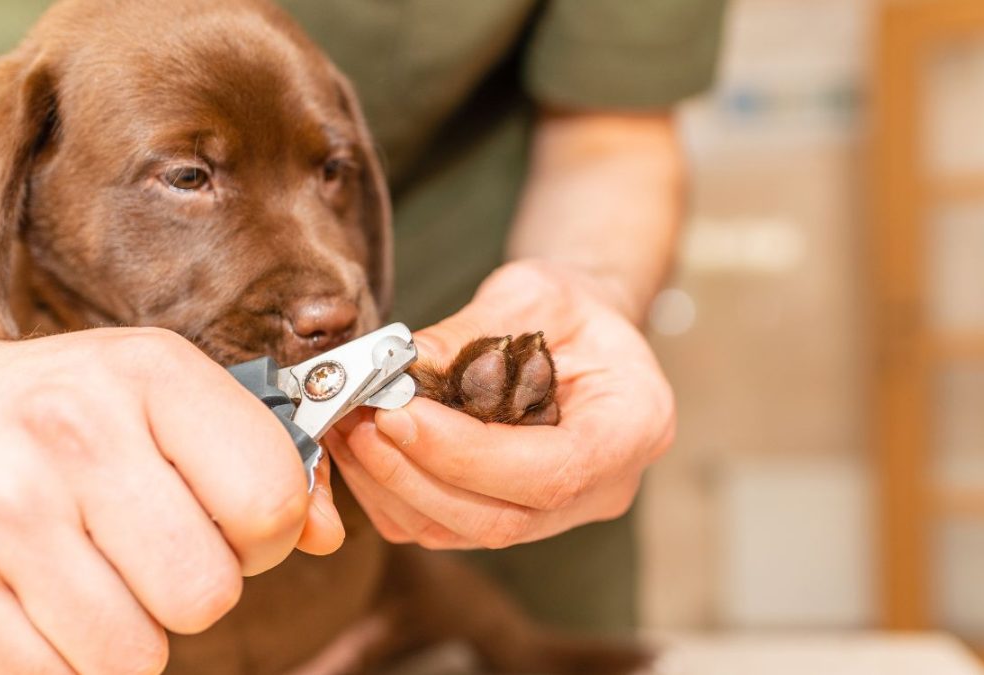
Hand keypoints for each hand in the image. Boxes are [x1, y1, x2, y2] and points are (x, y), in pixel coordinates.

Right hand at [0, 325, 343, 673]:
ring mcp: (2, 513)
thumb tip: (326, 535)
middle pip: (209, 592)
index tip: (237, 523)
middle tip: (163, 551)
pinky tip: (52, 597)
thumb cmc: (65, 408)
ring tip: (102, 571)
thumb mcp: (164, 394)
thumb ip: (262, 457)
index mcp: (151, 374)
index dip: (270, 532)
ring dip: (135, 631)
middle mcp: (74, 436)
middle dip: (202, 588)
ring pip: (137, 656)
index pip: (271, 499)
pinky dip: (71, 660)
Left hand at [327, 260, 675, 548]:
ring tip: (349, 427)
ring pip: (464, 533)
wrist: (581, 331)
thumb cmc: (570, 308)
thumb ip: (474, 332)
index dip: (468, 456)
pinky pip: (444, 528)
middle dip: (417, 475)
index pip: (551, 473)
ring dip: (393, 487)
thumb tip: (400, 366)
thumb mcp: (534, 292)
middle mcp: (602, 487)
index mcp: (633, 427)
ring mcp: (557, 514)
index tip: (400, 414)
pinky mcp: (511, 515)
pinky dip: (393, 494)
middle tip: (360, 422)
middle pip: (502, 519)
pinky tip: (361, 447)